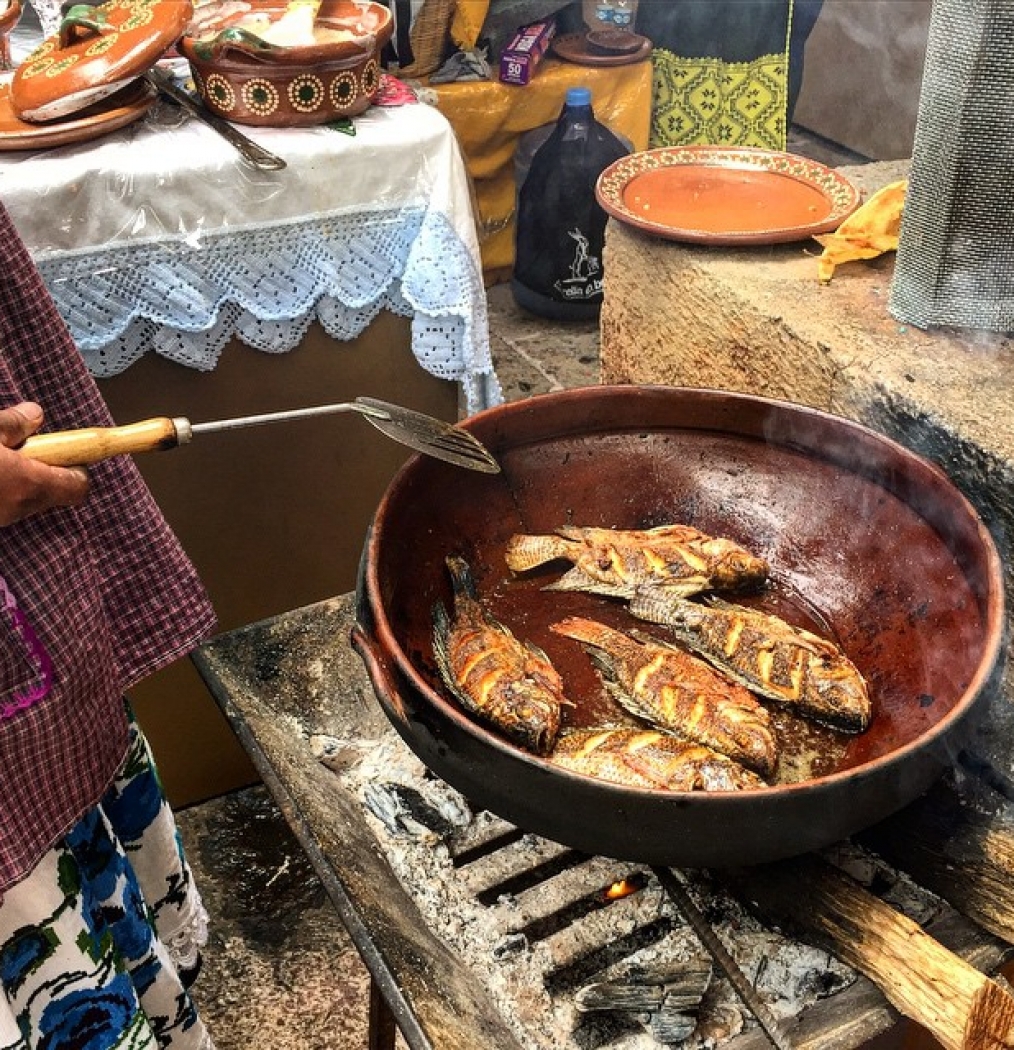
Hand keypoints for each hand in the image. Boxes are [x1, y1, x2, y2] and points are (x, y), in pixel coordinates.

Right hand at [0, 402, 89, 525]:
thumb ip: (14, 423)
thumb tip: (35, 415)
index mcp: (28, 485)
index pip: (78, 486)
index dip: (78, 466)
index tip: (68, 450)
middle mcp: (17, 508)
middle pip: (52, 490)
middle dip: (43, 466)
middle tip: (23, 447)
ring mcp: (0, 518)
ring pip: (25, 497)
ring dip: (19, 477)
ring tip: (0, 456)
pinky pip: (3, 502)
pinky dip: (2, 486)